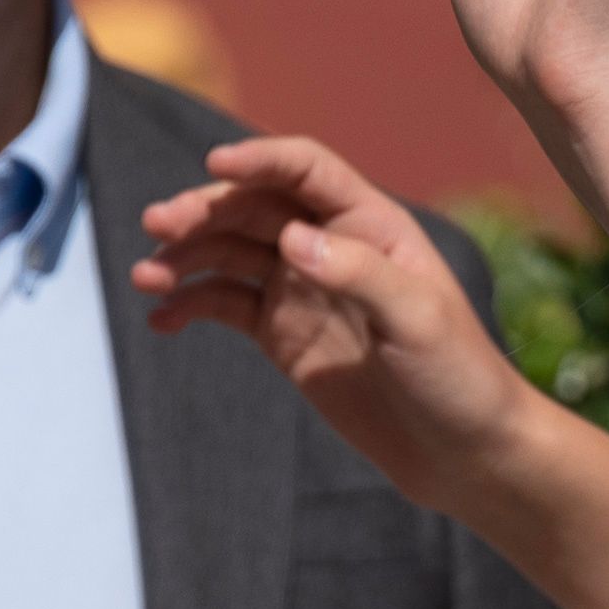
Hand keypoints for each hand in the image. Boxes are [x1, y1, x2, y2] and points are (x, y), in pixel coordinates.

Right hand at [135, 134, 533, 518]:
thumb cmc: (458, 375)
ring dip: (186, 256)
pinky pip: (225, 306)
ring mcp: (303, 291)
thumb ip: (360, 275)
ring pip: (230, 254)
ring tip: (146, 276)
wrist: (462, 450)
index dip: (262, 158)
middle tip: (158, 224)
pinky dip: (190, 305)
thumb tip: (293, 238)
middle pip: (255, 208)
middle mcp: (333, 248)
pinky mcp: (283, 336)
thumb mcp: (419, 321)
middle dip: (204, 209)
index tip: (214, 163)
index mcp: (375, 226)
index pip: (308, 171)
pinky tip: (161, 319)